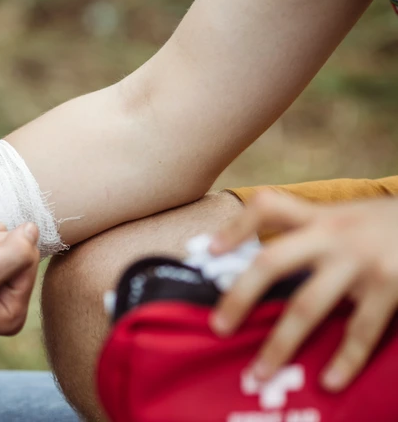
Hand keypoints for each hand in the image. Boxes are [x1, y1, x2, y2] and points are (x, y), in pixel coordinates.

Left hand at [208, 191, 397, 391]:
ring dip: (281, 343)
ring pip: (308, 306)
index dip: (237, 226)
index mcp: (320, 217)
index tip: (210, 250)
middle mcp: (334, 236)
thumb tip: (261, 264)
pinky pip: (361, 331)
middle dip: (240, 296)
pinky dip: (344, 359)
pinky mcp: (391, 286)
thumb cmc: (387, 226)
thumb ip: (312, 232)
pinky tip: (330, 381)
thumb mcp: (348, 217)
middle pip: (272, 261)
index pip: (269, 207)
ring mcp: (361, 262)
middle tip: (218, 327)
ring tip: (259, 372)